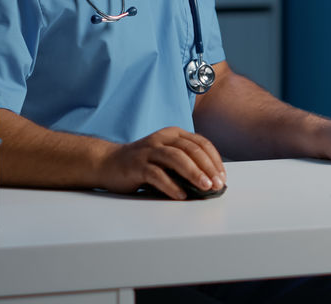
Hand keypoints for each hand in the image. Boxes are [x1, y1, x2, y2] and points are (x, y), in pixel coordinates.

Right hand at [98, 127, 225, 199]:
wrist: (108, 163)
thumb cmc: (143, 163)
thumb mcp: (167, 157)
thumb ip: (186, 163)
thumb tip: (211, 181)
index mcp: (173, 134)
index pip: (201, 143)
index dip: (214, 160)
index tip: (222, 177)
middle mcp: (162, 138)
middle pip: (191, 149)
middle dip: (208, 168)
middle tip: (217, 184)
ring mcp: (148, 150)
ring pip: (176, 158)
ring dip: (193, 173)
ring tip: (205, 187)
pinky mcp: (136, 165)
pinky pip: (157, 174)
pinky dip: (171, 185)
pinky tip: (181, 195)